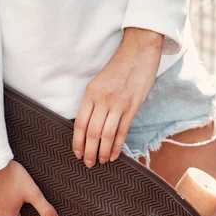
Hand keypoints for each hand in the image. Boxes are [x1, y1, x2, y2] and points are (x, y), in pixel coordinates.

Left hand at [73, 28, 163, 166]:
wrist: (139, 51)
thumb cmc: (118, 68)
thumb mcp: (99, 83)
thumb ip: (93, 102)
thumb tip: (89, 125)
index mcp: (90, 93)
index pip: (80, 123)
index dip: (77, 142)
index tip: (77, 153)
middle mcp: (102, 100)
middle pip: (92, 132)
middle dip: (88, 151)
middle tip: (88, 164)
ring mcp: (118, 104)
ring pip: (106, 135)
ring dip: (102, 152)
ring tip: (100, 161)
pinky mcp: (133, 106)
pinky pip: (122, 131)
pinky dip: (116, 145)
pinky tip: (113, 154)